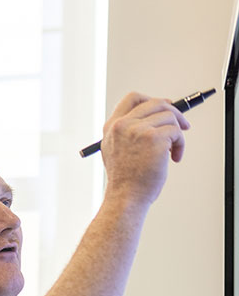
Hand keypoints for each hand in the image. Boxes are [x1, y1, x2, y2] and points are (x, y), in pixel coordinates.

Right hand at [100, 92, 189, 212]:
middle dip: (174, 113)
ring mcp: (137, 130)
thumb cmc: (125, 179)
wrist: (125, 197)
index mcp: (112, 127)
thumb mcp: (116, 150)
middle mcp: (122, 125)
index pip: (132, 98)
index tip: (165, 107)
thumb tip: (157, 117)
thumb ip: (128, 132)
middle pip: (156, 103)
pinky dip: (180, 145)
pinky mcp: (153, 138)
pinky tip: (174, 158)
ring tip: (172, 151)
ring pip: (169, 117)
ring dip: (177, 133)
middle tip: (182, 126)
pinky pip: (176, 132)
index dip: (152, 99)